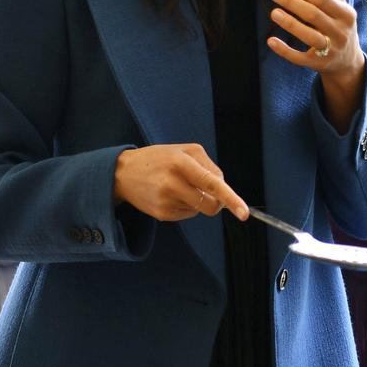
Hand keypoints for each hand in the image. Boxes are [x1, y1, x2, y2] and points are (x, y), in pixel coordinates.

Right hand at [113, 144, 247, 221]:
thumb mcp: (185, 150)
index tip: (244, 213)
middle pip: (210, 205)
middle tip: (207, 190)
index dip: (230, 198)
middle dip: (217, 202)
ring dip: (198, 201)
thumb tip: (224, 188)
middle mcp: (172, 183)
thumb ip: (209, 166)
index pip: (211, 183)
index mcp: (181, 163)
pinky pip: (187, 215)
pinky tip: (172, 195)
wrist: (123, 173)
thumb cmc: (159, 158)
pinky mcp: (161, 214)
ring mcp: (165, 201)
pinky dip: (186, 206)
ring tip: (179, 186)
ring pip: (200, 210)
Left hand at [267, 0, 363, 80]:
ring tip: (274, 12)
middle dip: (292, 2)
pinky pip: (300, 58)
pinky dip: (284, 50)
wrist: (347, 60)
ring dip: (290, 23)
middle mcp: (341, 33)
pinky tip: (271, 41)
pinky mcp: (320, 64)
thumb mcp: (336, 7)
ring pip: (309, 36)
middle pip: (314, 15)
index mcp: (347, 14)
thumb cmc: (337, 25)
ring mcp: (331, 50)